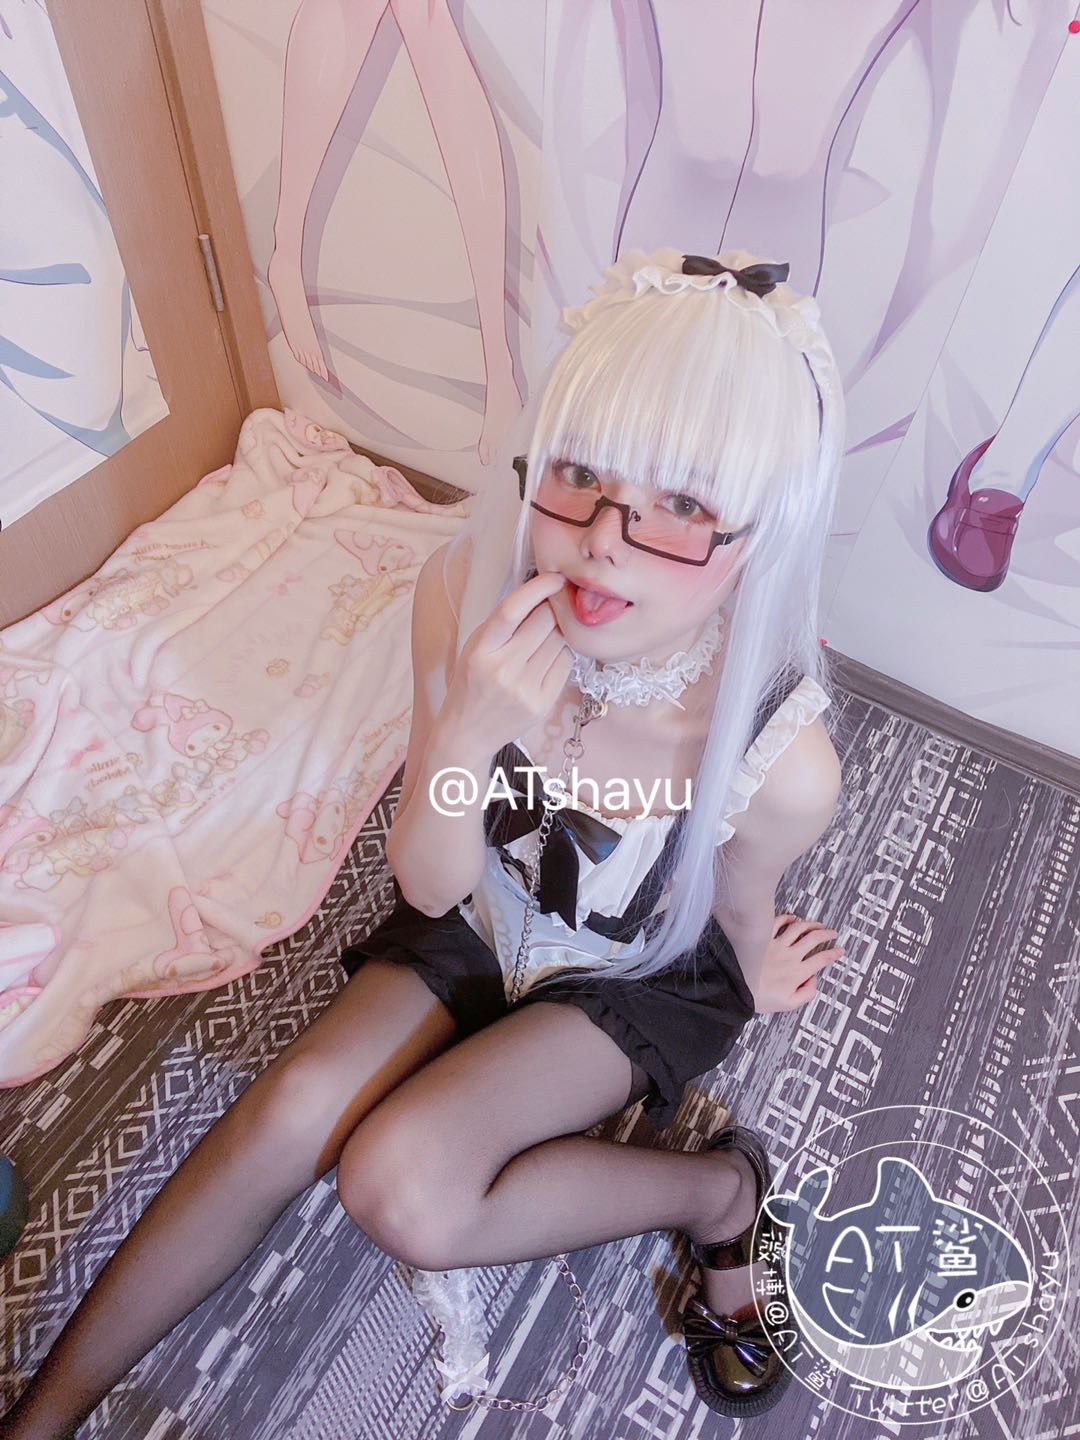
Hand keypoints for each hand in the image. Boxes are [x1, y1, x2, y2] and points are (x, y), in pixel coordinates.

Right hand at [442, 571, 573, 753]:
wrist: (467, 734)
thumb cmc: (471, 684)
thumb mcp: (474, 649)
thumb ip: (503, 624)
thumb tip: (542, 593)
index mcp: (480, 650)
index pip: (512, 610)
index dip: (538, 588)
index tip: (555, 577)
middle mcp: (502, 669)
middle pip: (544, 622)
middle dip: (552, 608)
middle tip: (553, 606)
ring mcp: (524, 689)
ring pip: (560, 641)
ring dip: (559, 631)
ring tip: (545, 637)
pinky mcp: (542, 704)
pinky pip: (565, 664)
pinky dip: (562, 654)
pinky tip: (548, 658)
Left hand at [752, 913, 844, 1013]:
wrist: (737, 990)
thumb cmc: (761, 999)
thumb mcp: (789, 1004)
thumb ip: (807, 993)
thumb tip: (814, 980)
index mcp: (797, 972)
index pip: (822, 959)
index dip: (834, 954)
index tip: (840, 950)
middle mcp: (790, 956)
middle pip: (814, 939)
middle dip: (827, 934)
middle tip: (833, 933)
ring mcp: (776, 945)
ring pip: (798, 928)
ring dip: (810, 924)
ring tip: (817, 924)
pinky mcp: (763, 940)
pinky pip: (776, 923)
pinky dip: (786, 918)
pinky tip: (792, 917)